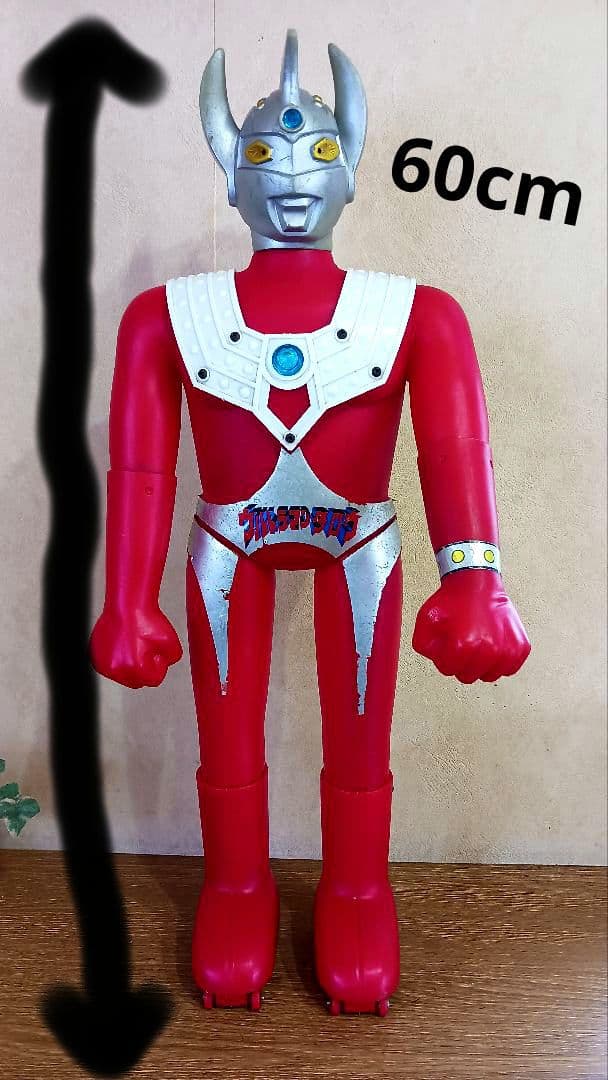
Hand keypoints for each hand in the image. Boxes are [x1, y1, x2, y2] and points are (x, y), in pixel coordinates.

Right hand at [90, 605, 182, 688]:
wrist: (126, 605)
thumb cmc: (145, 620)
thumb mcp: (171, 641)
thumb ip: (172, 660)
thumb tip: (163, 664)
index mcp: (134, 667)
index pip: (153, 680)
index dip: (158, 665)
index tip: (155, 651)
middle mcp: (116, 668)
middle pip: (136, 681)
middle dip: (142, 669)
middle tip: (144, 649)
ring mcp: (103, 663)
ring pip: (122, 675)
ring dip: (128, 666)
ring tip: (132, 645)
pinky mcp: (95, 657)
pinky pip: (109, 667)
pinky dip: (116, 660)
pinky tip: (122, 646)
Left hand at [412, 570, 530, 682]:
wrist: (478, 582)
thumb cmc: (454, 600)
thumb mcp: (426, 620)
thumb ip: (424, 647)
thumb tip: (437, 659)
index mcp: (464, 645)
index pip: (448, 670)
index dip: (445, 658)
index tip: (448, 646)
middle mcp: (489, 650)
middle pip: (468, 676)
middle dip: (462, 663)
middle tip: (463, 645)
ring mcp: (507, 650)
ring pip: (490, 675)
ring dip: (482, 665)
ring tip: (479, 646)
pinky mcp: (521, 647)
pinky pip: (510, 668)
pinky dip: (501, 662)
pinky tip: (493, 648)